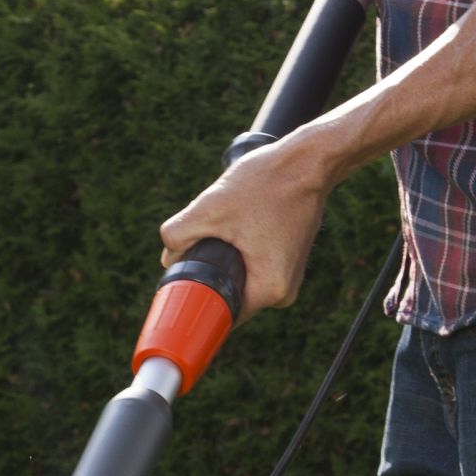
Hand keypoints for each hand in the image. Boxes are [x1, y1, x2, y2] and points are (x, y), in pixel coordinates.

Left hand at [159, 130, 337, 315]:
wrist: (307, 161)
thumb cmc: (267, 183)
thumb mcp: (211, 208)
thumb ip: (178, 235)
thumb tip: (168, 258)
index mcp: (270, 289)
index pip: (222, 314)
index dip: (197, 301)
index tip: (182, 286)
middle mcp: (284, 291)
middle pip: (229, 294)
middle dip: (210, 270)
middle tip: (209, 236)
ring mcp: (288, 276)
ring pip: (239, 278)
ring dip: (225, 258)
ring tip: (234, 222)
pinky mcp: (288, 261)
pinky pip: (253, 266)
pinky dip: (240, 250)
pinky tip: (243, 223)